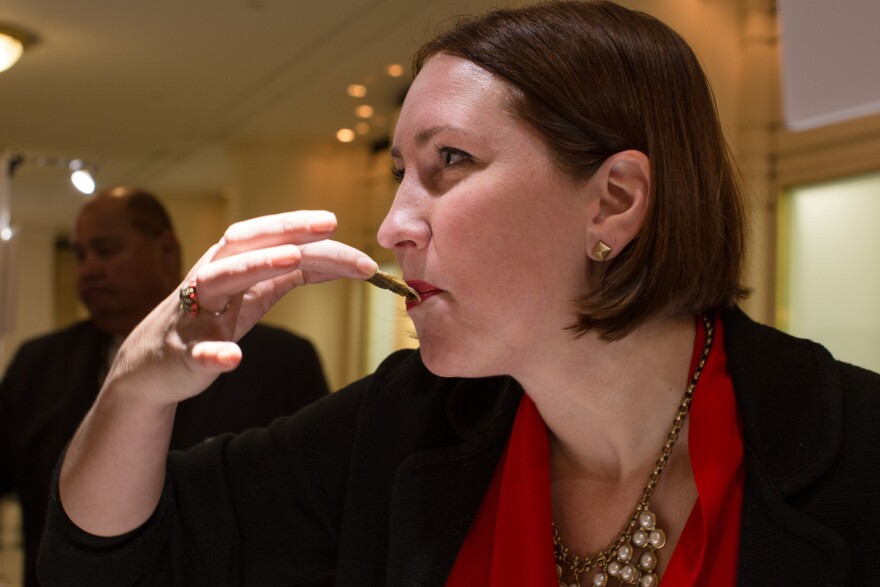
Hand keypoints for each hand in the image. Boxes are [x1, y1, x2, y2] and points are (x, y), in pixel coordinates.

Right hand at [108, 210, 376, 406]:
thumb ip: (288, 275)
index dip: (299, 227)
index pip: (266, 237)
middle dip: (287, 234)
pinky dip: (215, 353)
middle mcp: (209, 279)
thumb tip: (336, 259)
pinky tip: (234, 357)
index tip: (334, 222)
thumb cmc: (209, 321)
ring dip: (256, 267)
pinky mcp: (184, 355)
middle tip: (329, 228)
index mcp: (228, 263)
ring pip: (219, 281)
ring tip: (292, 260)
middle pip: (248, 247)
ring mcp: (194, 315)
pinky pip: (198, 353)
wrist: (152, 366)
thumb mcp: (252, 293)